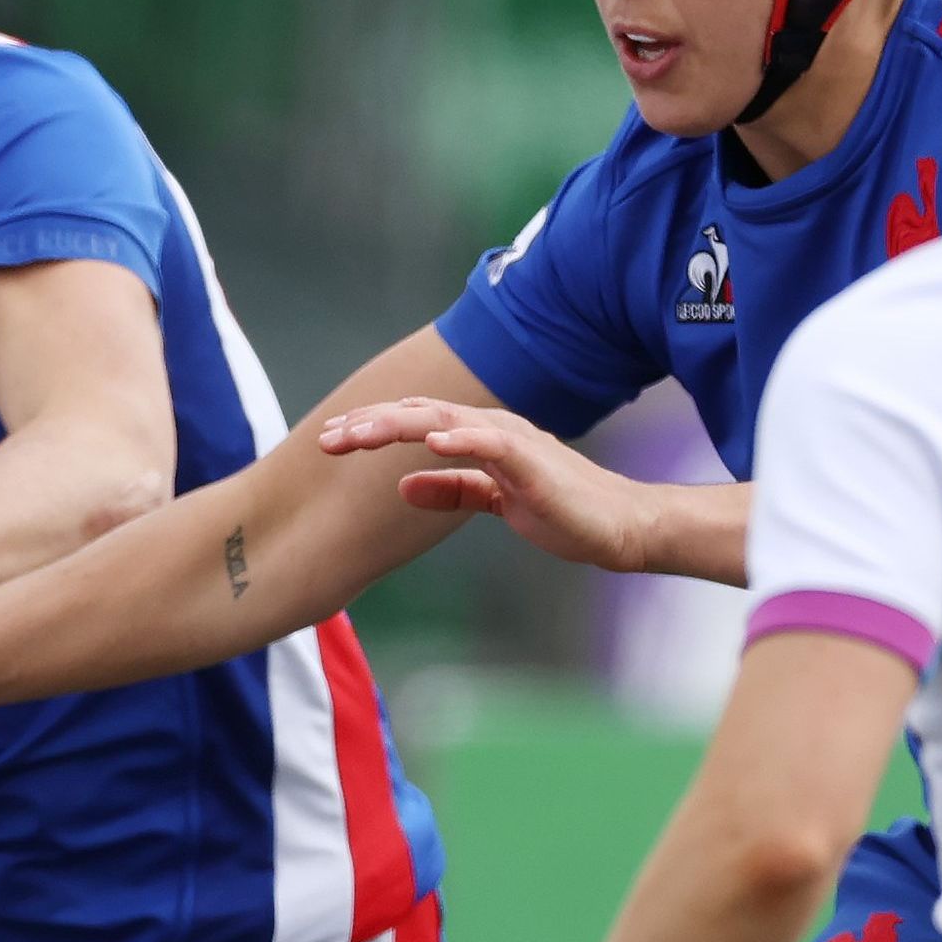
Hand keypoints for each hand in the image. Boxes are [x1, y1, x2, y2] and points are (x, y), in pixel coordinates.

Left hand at [316, 400, 666, 571]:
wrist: (615, 527)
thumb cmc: (560, 510)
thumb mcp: (492, 500)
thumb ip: (452, 488)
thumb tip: (405, 485)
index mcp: (481, 436)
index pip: (416, 421)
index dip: (372, 427)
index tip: (330, 440)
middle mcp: (493, 429)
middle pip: (421, 415)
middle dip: (371, 424)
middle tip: (326, 438)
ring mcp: (514, 441)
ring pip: (447, 421)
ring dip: (400, 424)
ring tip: (358, 433)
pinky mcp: (534, 462)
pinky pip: (493, 444)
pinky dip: (462, 438)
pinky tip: (432, 440)